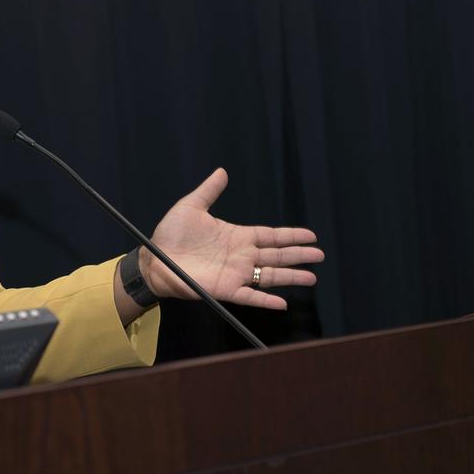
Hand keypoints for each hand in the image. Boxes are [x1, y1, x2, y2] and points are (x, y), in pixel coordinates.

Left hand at [140, 168, 322, 309]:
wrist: (154, 258)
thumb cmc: (170, 234)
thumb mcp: (191, 206)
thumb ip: (209, 191)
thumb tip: (221, 172)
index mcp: (237, 236)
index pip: (270, 236)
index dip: (291, 236)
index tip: (311, 235)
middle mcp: (241, 255)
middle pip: (277, 255)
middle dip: (298, 254)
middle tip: (320, 255)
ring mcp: (234, 273)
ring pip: (269, 276)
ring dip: (290, 276)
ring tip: (311, 277)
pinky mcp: (224, 289)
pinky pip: (249, 296)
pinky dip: (265, 300)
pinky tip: (282, 302)